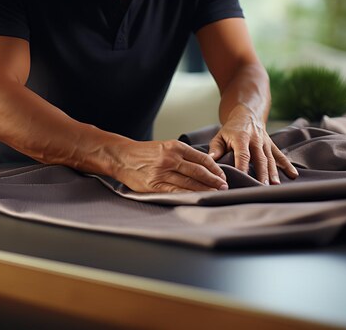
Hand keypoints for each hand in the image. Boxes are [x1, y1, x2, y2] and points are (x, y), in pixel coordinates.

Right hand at [112, 139, 228, 192]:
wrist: (121, 157)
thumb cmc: (145, 153)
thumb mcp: (165, 146)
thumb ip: (182, 154)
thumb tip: (204, 165)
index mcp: (175, 147)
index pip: (202, 158)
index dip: (215, 168)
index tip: (222, 176)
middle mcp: (170, 158)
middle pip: (198, 171)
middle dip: (214, 180)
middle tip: (224, 186)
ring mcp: (162, 172)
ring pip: (189, 182)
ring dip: (205, 189)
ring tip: (216, 194)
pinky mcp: (155, 184)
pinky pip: (176, 191)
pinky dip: (189, 195)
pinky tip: (198, 198)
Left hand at [208, 106, 298, 184]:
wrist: (247, 114)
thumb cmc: (230, 130)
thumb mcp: (219, 136)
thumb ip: (215, 149)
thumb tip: (210, 161)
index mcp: (241, 137)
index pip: (243, 153)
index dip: (243, 165)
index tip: (242, 177)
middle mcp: (255, 139)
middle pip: (259, 157)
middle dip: (261, 172)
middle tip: (262, 186)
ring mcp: (265, 142)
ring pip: (270, 158)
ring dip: (273, 172)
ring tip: (275, 185)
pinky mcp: (271, 145)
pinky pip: (280, 155)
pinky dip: (287, 165)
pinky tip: (293, 175)